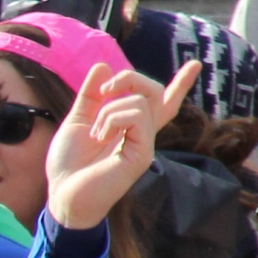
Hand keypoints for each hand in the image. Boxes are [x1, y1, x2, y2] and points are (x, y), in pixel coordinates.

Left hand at [42, 58, 198, 230]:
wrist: (62, 192)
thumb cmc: (68, 163)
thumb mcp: (76, 121)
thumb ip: (91, 96)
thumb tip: (103, 66)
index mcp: (129, 126)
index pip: (162, 102)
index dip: (180, 84)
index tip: (196, 65)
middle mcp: (142, 133)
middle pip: (155, 91)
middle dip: (128, 78)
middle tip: (104, 90)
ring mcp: (145, 143)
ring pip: (142, 100)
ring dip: (110, 109)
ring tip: (96, 133)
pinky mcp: (143, 153)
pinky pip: (137, 116)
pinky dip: (113, 118)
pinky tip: (101, 137)